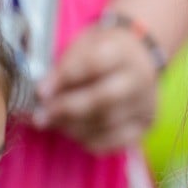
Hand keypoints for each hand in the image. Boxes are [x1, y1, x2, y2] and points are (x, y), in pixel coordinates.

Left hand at [34, 24, 158, 153]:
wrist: (140, 60)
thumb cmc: (105, 53)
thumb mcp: (85, 46)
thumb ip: (65, 67)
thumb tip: (44, 94)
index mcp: (123, 52)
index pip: (94, 64)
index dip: (65, 79)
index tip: (41, 91)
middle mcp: (141, 78)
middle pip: (104, 98)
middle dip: (67, 109)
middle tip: (42, 116)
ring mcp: (146, 104)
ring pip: (106, 123)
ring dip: (73, 127)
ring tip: (55, 122)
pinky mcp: (145, 125)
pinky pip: (114, 142)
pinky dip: (89, 141)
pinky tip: (76, 131)